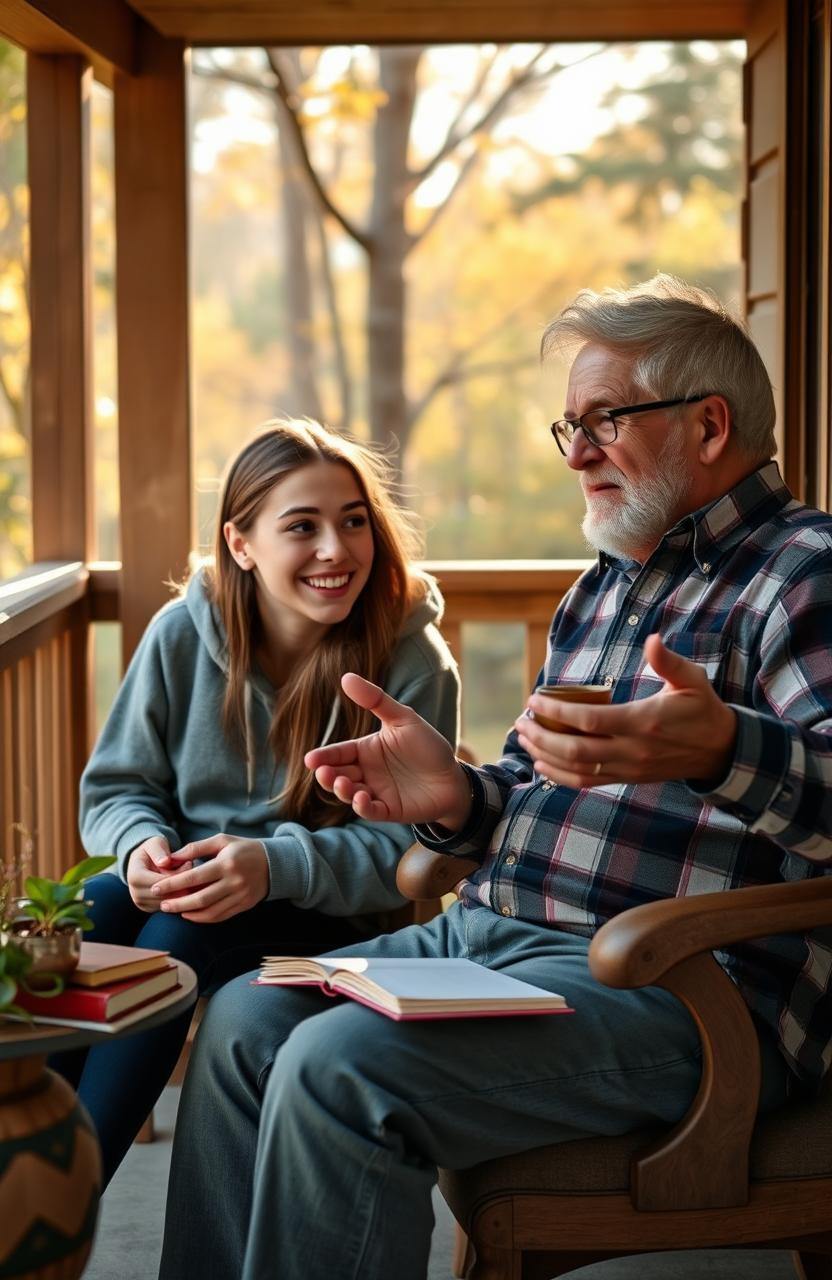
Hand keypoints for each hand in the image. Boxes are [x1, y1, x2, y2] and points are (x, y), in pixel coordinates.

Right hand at [126, 836, 192, 912]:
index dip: (177, 874)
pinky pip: (170, 907)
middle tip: (194, 871)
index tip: (189, 863)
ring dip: (183, 891)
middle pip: (166, 894)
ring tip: (190, 876)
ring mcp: (142, 904)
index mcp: (134, 876)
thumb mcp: (155, 843)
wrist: (145, 862)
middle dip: (182, 883)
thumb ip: (159, 851)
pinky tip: (187, 885)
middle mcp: (136, 893)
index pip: (160, 881)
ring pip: (170, 903)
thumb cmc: (153, 850)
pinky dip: (180, 898)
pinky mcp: (151, 909)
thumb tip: (165, 862)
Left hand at [151, 835, 268, 922]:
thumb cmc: (243, 848)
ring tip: (174, 910)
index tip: (156, 888)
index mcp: (226, 863)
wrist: (274, 862)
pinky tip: (190, 914)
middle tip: (161, 904)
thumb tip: (170, 857)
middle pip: (200, 898)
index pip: (193, 877)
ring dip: (188, 913)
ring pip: (209, 911)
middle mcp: (234, 881)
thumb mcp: (221, 841)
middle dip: (177, 903)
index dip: (172, 884)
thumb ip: (195, 848)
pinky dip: (203, 918)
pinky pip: (220, 916)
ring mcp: (240, 896)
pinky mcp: (244, 905)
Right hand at [305, 673, 471, 828]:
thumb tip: (345, 676)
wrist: (454, 777)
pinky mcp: (389, 810)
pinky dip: (362, 807)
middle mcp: (367, 772)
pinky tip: (361, 798)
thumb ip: (376, 700)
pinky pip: (370, 811)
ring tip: (343, 783)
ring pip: (349, 794)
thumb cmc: (428, 746)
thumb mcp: (403, 719)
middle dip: (327, 776)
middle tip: (323, 773)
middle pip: (338, 775)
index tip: (310, 760)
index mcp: (366, 750)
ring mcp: (376, 792)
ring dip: (342, 791)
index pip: (338, 753)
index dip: (323, 757)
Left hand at [515, 635, 737, 789]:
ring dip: (545, 755)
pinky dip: (560, 775)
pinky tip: (542, 763)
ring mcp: (629, 768)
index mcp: (644, 721)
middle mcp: (633, 750)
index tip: (535, 699)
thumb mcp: (692, 679)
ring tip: (524, 738)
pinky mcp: (627, 779)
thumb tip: (652, 639)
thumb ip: (668, 661)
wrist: (719, 749)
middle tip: (521, 721)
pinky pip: (587, 782)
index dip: (557, 711)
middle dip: (542, 736)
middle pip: (576, 750)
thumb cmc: (702, 708)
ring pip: (577, 770)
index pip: (590, 721)